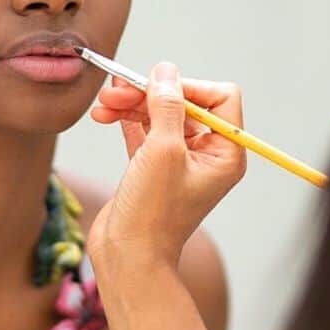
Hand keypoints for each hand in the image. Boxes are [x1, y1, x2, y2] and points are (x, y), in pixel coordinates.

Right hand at [86, 63, 246, 270]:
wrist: (127, 258)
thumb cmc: (152, 214)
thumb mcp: (163, 150)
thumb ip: (167, 105)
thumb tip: (165, 70)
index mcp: (225, 154)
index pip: (219, 98)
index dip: (188, 87)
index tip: (157, 90)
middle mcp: (206, 157)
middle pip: (184, 103)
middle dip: (150, 94)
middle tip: (117, 90)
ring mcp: (178, 163)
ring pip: (158, 115)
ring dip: (132, 105)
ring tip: (104, 104)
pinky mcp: (151, 170)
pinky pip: (142, 132)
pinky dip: (125, 120)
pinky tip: (105, 115)